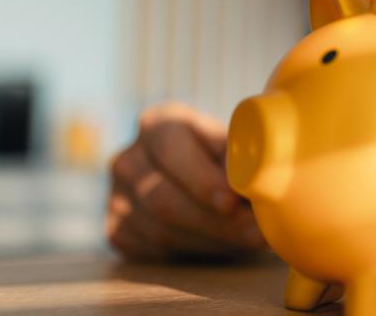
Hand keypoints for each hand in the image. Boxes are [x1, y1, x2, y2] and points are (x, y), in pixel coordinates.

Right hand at [106, 103, 265, 259]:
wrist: (195, 178)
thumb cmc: (222, 155)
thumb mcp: (230, 142)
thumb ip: (238, 155)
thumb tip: (259, 174)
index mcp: (157, 123)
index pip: (172, 149)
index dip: (202, 179)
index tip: (232, 202)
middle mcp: (128, 158)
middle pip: (163, 197)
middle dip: (215, 221)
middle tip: (255, 233)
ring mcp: (117, 196)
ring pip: (160, 229)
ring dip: (211, 240)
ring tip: (251, 241)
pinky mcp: (117, 229)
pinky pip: (154, 249)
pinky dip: (194, 252)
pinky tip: (224, 247)